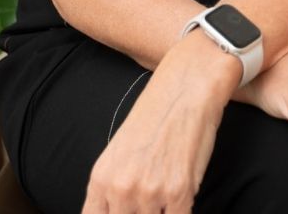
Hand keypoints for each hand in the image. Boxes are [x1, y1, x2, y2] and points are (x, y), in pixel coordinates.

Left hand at [82, 34, 240, 212]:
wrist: (186, 87)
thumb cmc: (156, 115)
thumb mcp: (121, 152)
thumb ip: (113, 189)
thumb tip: (116, 211)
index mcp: (100, 179)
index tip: (127, 212)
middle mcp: (120, 188)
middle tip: (152, 203)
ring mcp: (149, 192)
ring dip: (162, 212)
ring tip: (167, 196)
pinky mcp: (179, 192)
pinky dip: (182, 212)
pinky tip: (183, 201)